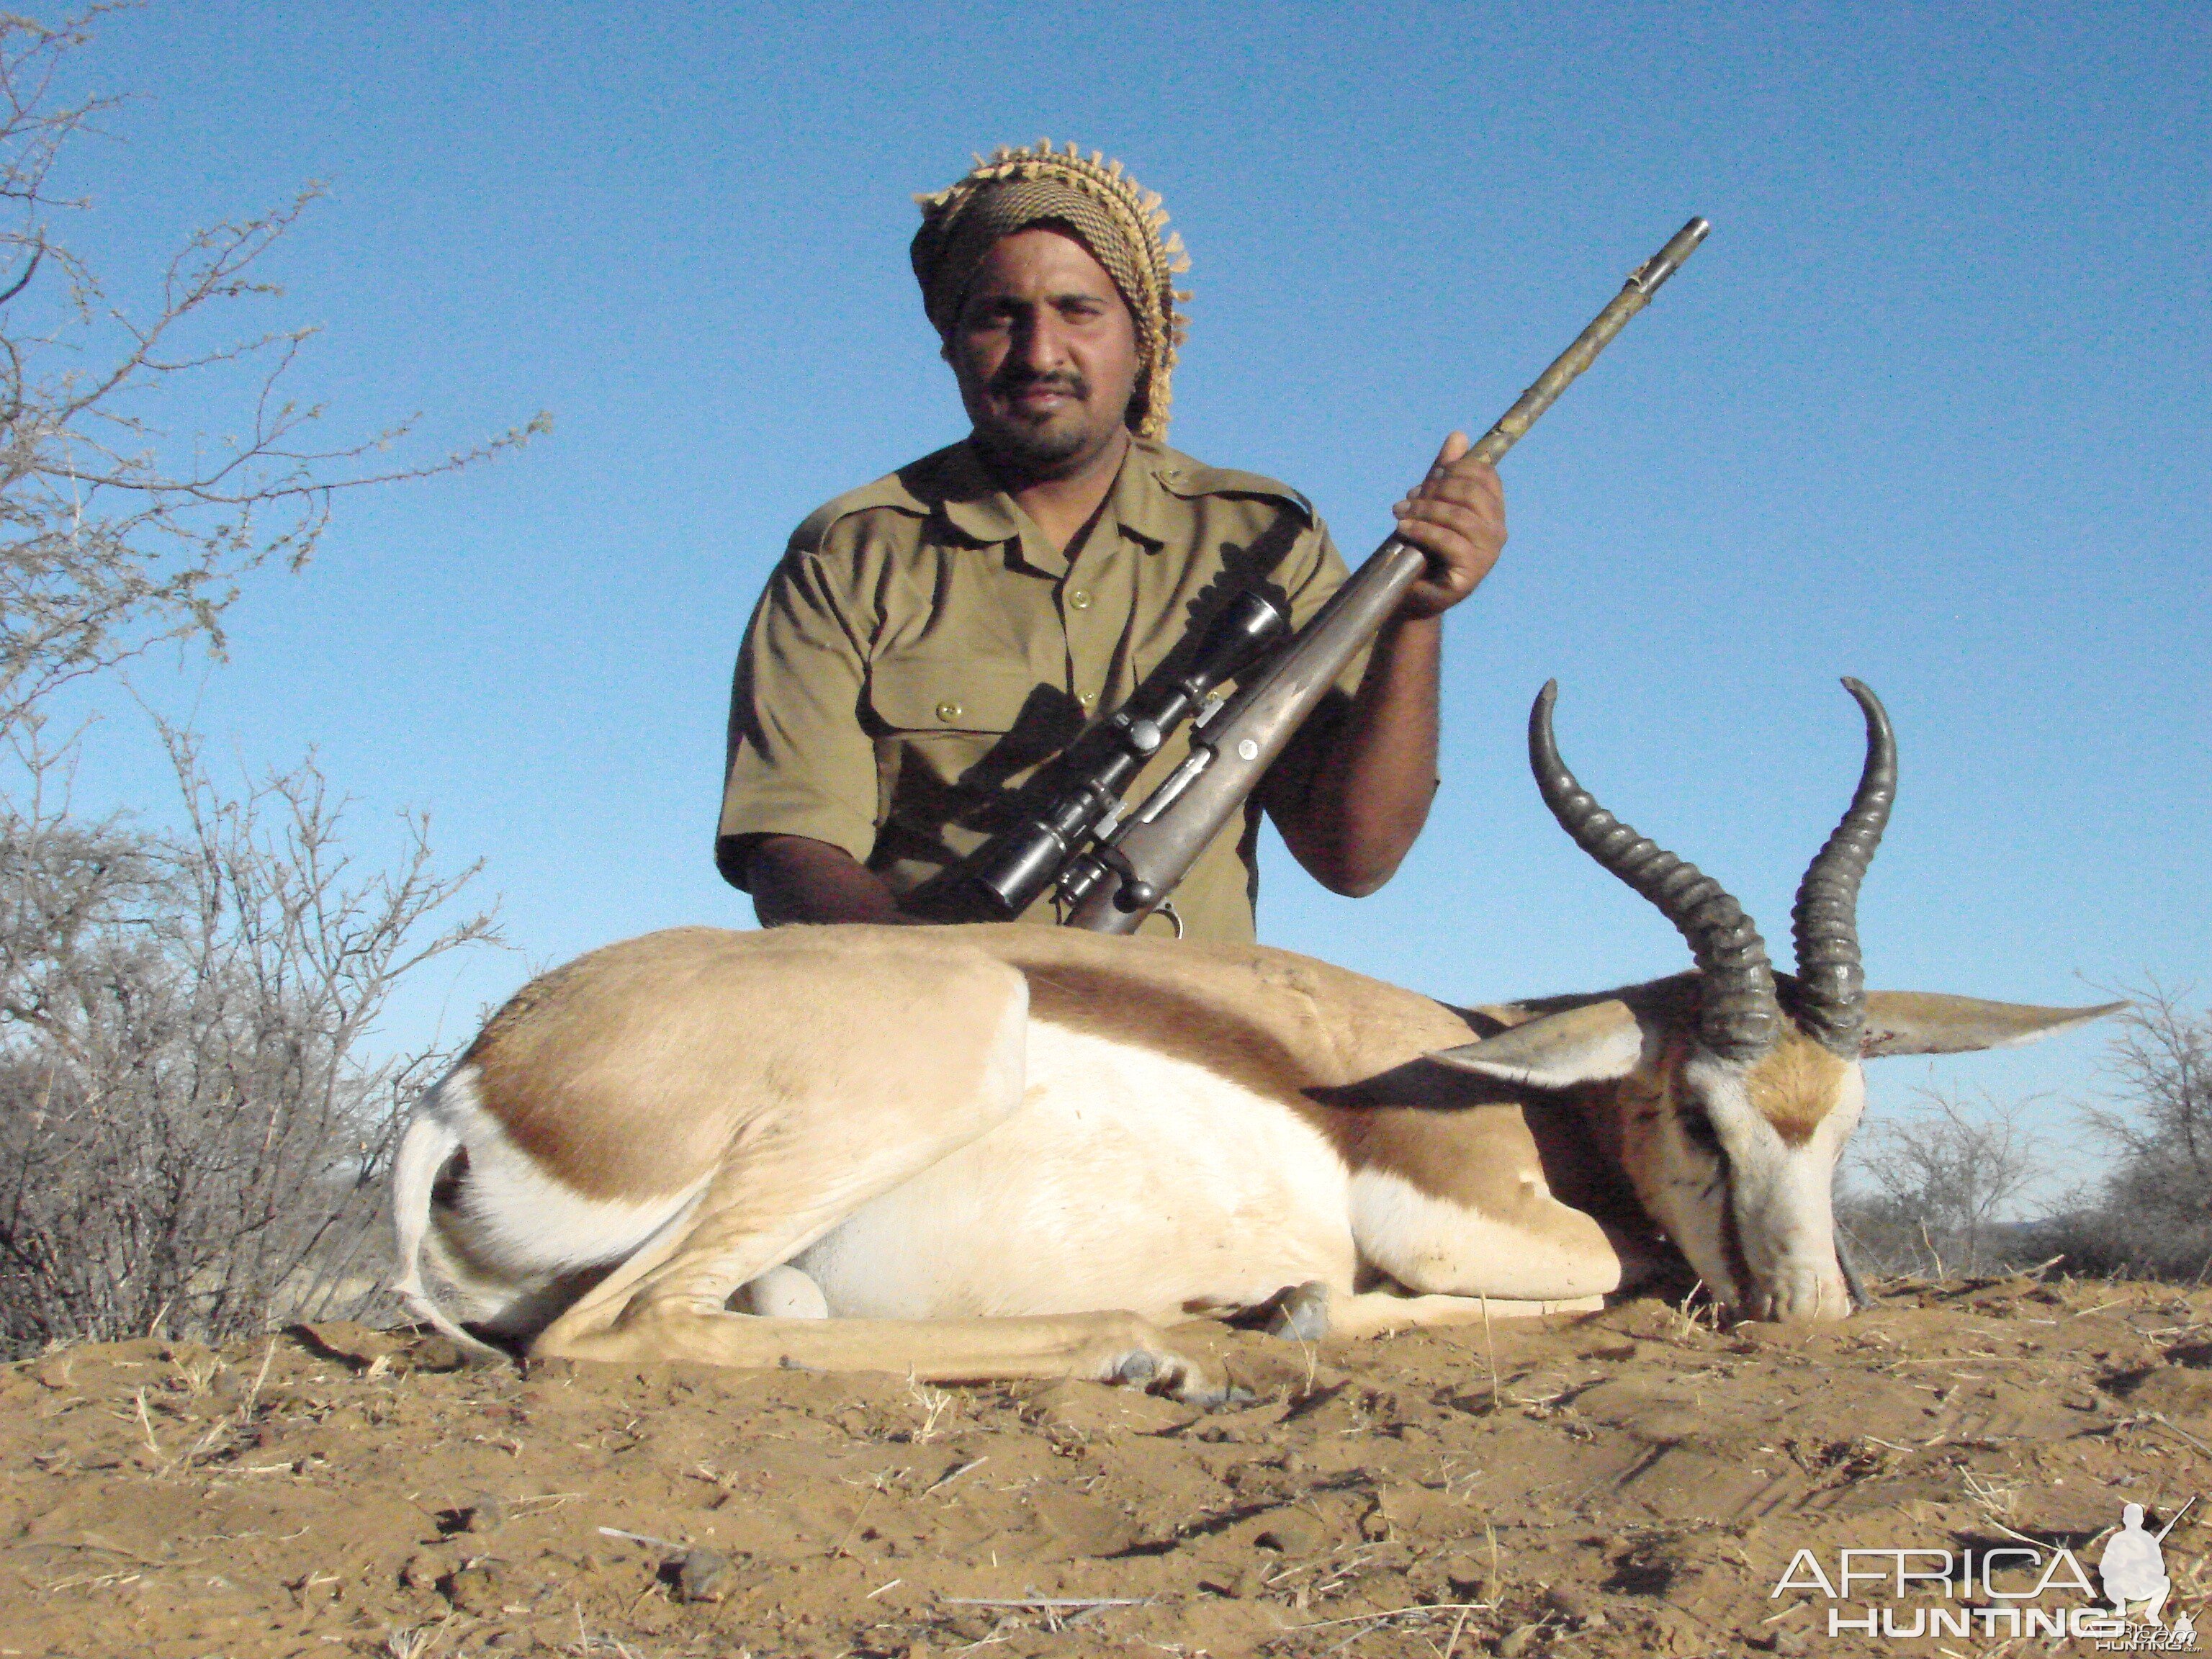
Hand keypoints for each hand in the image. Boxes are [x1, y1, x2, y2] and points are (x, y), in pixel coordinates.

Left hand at [1388, 430, 1505, 619]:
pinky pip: (1449, 541)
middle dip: (1437, 489)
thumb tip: (1458, 436)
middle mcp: (1497, 531)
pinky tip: (1404, 529)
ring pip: (1460, 516)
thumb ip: (1443, 475)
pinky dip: (1423, 531)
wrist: (1414, 595)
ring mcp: (1487, 554)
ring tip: (1400, 514)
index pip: (1485, 475)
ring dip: (1425, 510)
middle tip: (1409, 500)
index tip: (1430, 477)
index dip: (1456, 469)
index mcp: (1492, 512)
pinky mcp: (1471, 573)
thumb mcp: (1431, 506)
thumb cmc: (1424, 549)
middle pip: (1473, 492)